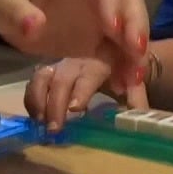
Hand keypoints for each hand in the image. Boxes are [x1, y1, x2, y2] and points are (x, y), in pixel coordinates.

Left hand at [0, 0, 148, 99]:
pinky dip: (122, 70)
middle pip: (127, 3)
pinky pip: (116, 55)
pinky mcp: (96, 43)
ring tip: (131, 80)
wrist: (3, 14)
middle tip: (136, 53)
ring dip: (134, 55)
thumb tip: (36, 26)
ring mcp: (98, 20)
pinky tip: (120, 88)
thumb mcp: (0, 0)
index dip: (111, 3)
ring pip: (129, 31)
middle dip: (136, 26)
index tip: (112, 28)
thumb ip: (16, 12)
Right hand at [25, 57, 149, 131]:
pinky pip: (35, 81)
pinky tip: (34, 118)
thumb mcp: (134, 80)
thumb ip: (137, 97)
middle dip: (56, 104)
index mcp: (100, 62)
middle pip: (62, 80)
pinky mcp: (49, 71)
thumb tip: (141, 116)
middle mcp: (77, 61)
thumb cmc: (125, 66)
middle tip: (54, 129)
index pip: (88, 77)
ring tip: (40, 123)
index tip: (75, 108)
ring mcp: (60, 65)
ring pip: (43, 78)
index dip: (81, 92)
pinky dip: (32, 98)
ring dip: (39, 100)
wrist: (116, 44)